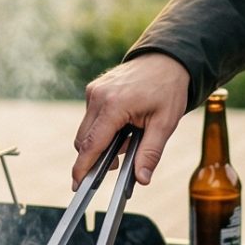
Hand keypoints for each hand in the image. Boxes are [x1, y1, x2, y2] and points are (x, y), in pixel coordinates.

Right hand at [74, 52, 190, 184]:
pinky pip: (91, 117)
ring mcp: (94, 91)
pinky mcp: (94, 89)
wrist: (166, 60)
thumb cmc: (167, 89)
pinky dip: (102, 128)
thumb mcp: (165, 123)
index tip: (77, 184)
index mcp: (114, 105)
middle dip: (96, 157)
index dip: (83, 167)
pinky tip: (123, 126)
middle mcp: (98, 97)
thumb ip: (150, 153)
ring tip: (128, 138)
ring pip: (86, 130)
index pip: (92, 144)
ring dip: (101, 142)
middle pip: (84, 140)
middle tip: (120, 163)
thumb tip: (142, 179)